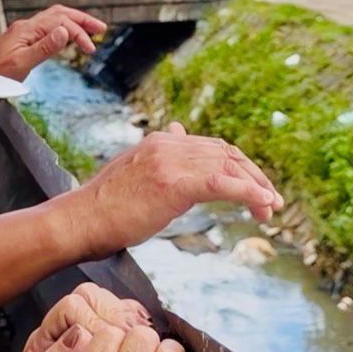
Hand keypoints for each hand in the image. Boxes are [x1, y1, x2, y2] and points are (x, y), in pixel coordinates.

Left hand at [0, 6, 107, 82]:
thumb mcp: (22, 65)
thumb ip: (44, 48)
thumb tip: (64, 31)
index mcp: (26, 30)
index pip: (59, 23)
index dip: (78, 33)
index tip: (91, 48)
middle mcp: (25, 27)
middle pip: (58, 14)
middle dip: (81, 19)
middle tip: (101, 28)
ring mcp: (23, 33)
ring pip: (53, 19)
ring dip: (73, 23)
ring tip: (90, 30)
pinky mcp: (22, 42)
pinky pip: (46, 29)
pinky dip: (62, 30)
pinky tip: (67, 38)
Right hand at [63, 123, 282, 259]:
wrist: (80, 220)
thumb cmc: (105, 207)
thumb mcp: (136, 171)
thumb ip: (162, 156)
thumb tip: (180, 130)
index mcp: (161, 141)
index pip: (212, 147)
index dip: (239, 167)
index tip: (256, 188)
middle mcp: (169, 144)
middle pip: (226, 154)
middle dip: (254, 177)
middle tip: (272, 201)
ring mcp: (171, 161)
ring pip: (228, 168)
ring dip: (256, 188)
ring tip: (271, 208)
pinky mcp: (174, 183)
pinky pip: (222, 184)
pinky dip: (248, 193)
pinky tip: (262, 204)